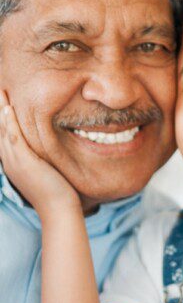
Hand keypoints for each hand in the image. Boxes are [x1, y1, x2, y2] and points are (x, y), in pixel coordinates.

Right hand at [0, 91, 79, 216]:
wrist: (58, 210)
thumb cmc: (56, 193)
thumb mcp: (44, 172)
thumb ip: (41, 159)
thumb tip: (48, 148)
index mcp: (13, 163)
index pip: (2, 136)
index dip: (1, 119)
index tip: (3, 102)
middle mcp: (9, 161)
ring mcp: (15, 161)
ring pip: (2, 131)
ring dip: (0, 110)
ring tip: (0, 92)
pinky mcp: (24, 162)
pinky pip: (14, 137)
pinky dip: (10, 122)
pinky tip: (8, 108)